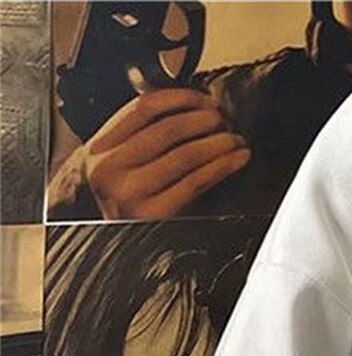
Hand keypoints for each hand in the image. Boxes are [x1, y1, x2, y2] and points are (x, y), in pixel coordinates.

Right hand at [82, 87, 250, 219]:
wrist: (126, 248)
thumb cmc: (134, 202)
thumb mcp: (126, 165)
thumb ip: (143, 135)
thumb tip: (190, 105)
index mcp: (100, 149)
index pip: (142, 108)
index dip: (179, 98)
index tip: (205, 99)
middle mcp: (110, 169)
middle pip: (166, 129)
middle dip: (202, 120)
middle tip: (225, 120)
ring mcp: (131, 193)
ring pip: (184, 155)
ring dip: (217, 142)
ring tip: (236, 139)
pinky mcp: (155, 214)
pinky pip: (196, 181)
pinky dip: (221, 166)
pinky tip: (238, 159)